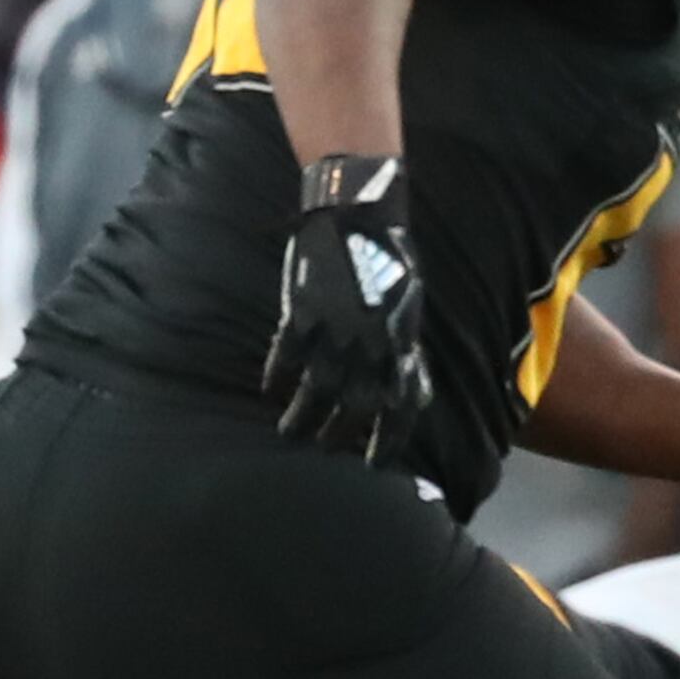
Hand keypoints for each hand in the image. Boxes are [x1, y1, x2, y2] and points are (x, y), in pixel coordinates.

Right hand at [263, 157, 434, 460]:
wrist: (358, 215)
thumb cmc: (389, 260)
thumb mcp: (410, 307)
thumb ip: (406, 351)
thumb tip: (410, 393)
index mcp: (401, 343)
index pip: (400, 407)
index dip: (387, 440)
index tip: (374, 464)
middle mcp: (370, 345)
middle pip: (355, 407)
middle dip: (339, 434)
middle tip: (325, 449)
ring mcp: (334, 331)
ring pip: (316, 391)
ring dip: (302, 418)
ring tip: (289, 434)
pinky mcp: (301, 314)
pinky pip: (284, 357)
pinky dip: (275, 378)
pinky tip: (269, 391)